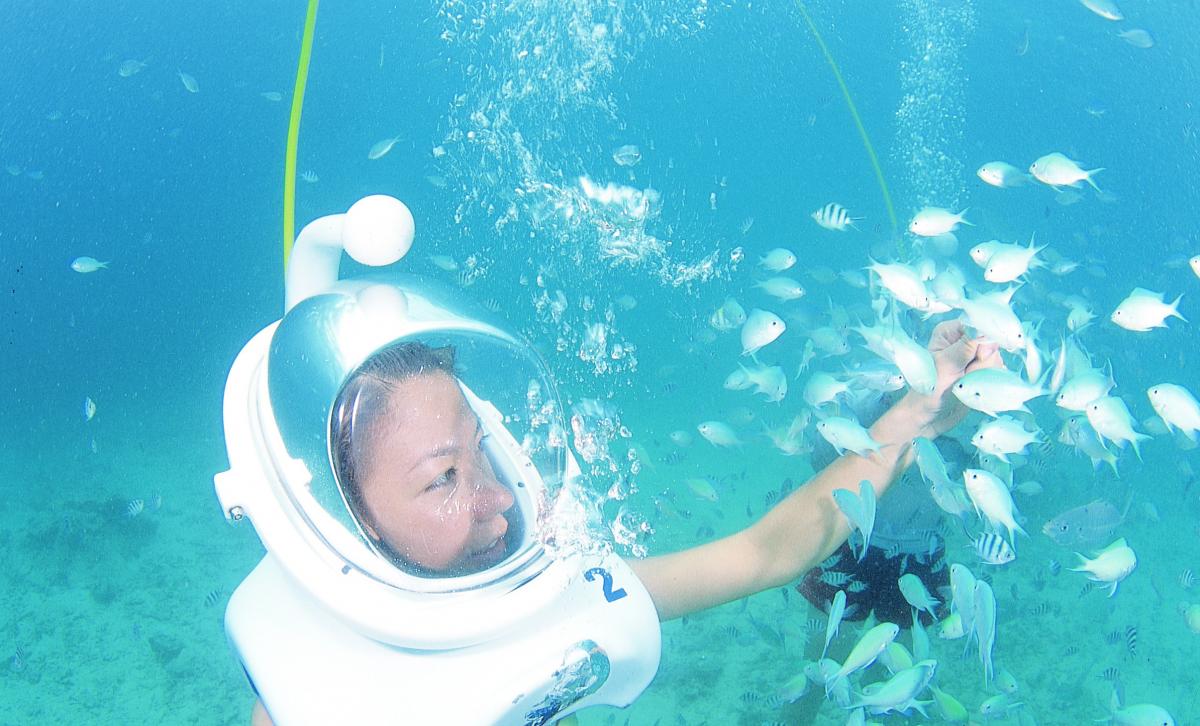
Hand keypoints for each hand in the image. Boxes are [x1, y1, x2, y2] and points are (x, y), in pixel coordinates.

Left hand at [902, 320, 1002, 438]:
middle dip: (982, 363)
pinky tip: (976, 389)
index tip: (977, 358)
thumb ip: (967, 347)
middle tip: (964, 376)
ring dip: (985, 375)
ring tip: (966, 385)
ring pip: (996, 360)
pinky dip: (990, 382)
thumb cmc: (928, 390)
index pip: (979, 326)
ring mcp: (973, 358)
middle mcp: (963, 341)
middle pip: (991, 344)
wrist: (928, 418)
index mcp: (950, 332)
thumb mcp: (945, 366)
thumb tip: (987, 333)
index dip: (984, 342)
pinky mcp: (981, 373)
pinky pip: (997, 373)